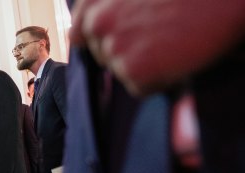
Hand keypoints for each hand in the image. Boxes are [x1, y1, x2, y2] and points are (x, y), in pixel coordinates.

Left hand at [70, 0, 244, 94]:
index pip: (80, 34)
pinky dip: (157, 81)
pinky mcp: (133, 71)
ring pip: (120, 72)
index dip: (107, 37)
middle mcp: (98, 25)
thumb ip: (100, 7)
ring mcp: (114, 49)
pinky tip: (175, 57)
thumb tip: (73, 37)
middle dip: (126, 50)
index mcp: (96, 3)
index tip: (128, 34)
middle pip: (103, 55)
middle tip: (159, 33)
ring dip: (143, 65)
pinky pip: (138, 88)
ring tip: (170, 41)